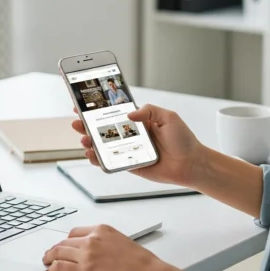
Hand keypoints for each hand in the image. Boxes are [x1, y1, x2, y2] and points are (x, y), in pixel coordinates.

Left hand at [43, 224, 166, 270]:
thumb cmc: (139, 262)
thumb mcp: (120, 241)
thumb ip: (105, 243)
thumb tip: (96, 252)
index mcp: (101, 230)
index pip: (75, 232)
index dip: (66, 241)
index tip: (63, 245)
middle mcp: (92, 239)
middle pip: (65, 242)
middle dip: (56, 249)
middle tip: (50, 254)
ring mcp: (87, 254)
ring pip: (59, 253)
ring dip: (50, 258)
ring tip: (47, 262)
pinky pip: (61, 267)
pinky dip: (53, 269)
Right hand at [71, 103, 205, 186]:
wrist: (192, 164)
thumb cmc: (183, 140)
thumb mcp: (168, 117)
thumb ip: (148, 111)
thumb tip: (129, 115)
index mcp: (139, 120)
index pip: (114, 113)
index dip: (99, 110)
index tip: (84, 105)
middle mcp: (132, 134)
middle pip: (105, 129)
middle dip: (88, 125)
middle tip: (77, 123)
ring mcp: (130, 150)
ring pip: (105, 146)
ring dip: (91, 143)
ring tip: (84, 140)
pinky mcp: (131, 165)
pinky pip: (112, 162)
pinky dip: (99, 160)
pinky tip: (92, 156)